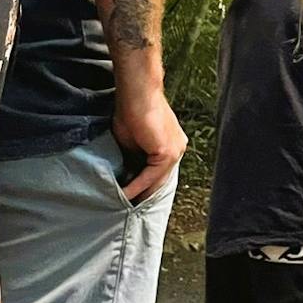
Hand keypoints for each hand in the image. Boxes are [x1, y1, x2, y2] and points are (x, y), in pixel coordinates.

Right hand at [112, 83, 187, 201]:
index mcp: (172, 144)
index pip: (160, 172)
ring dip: (140, 194)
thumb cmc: (132, 110)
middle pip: (161, 179)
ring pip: (156, 180)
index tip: (132, 198)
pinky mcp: (167, 152)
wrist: (136, 92)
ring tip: (124, 206)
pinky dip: (136, 186)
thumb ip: (134, 158)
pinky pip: (150, 176)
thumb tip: (128, 175)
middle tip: (129, 210)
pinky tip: (124, 193)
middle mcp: (178, 148)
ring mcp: (175, 150)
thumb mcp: (132, 141)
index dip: (146, 186)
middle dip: (145, 194)